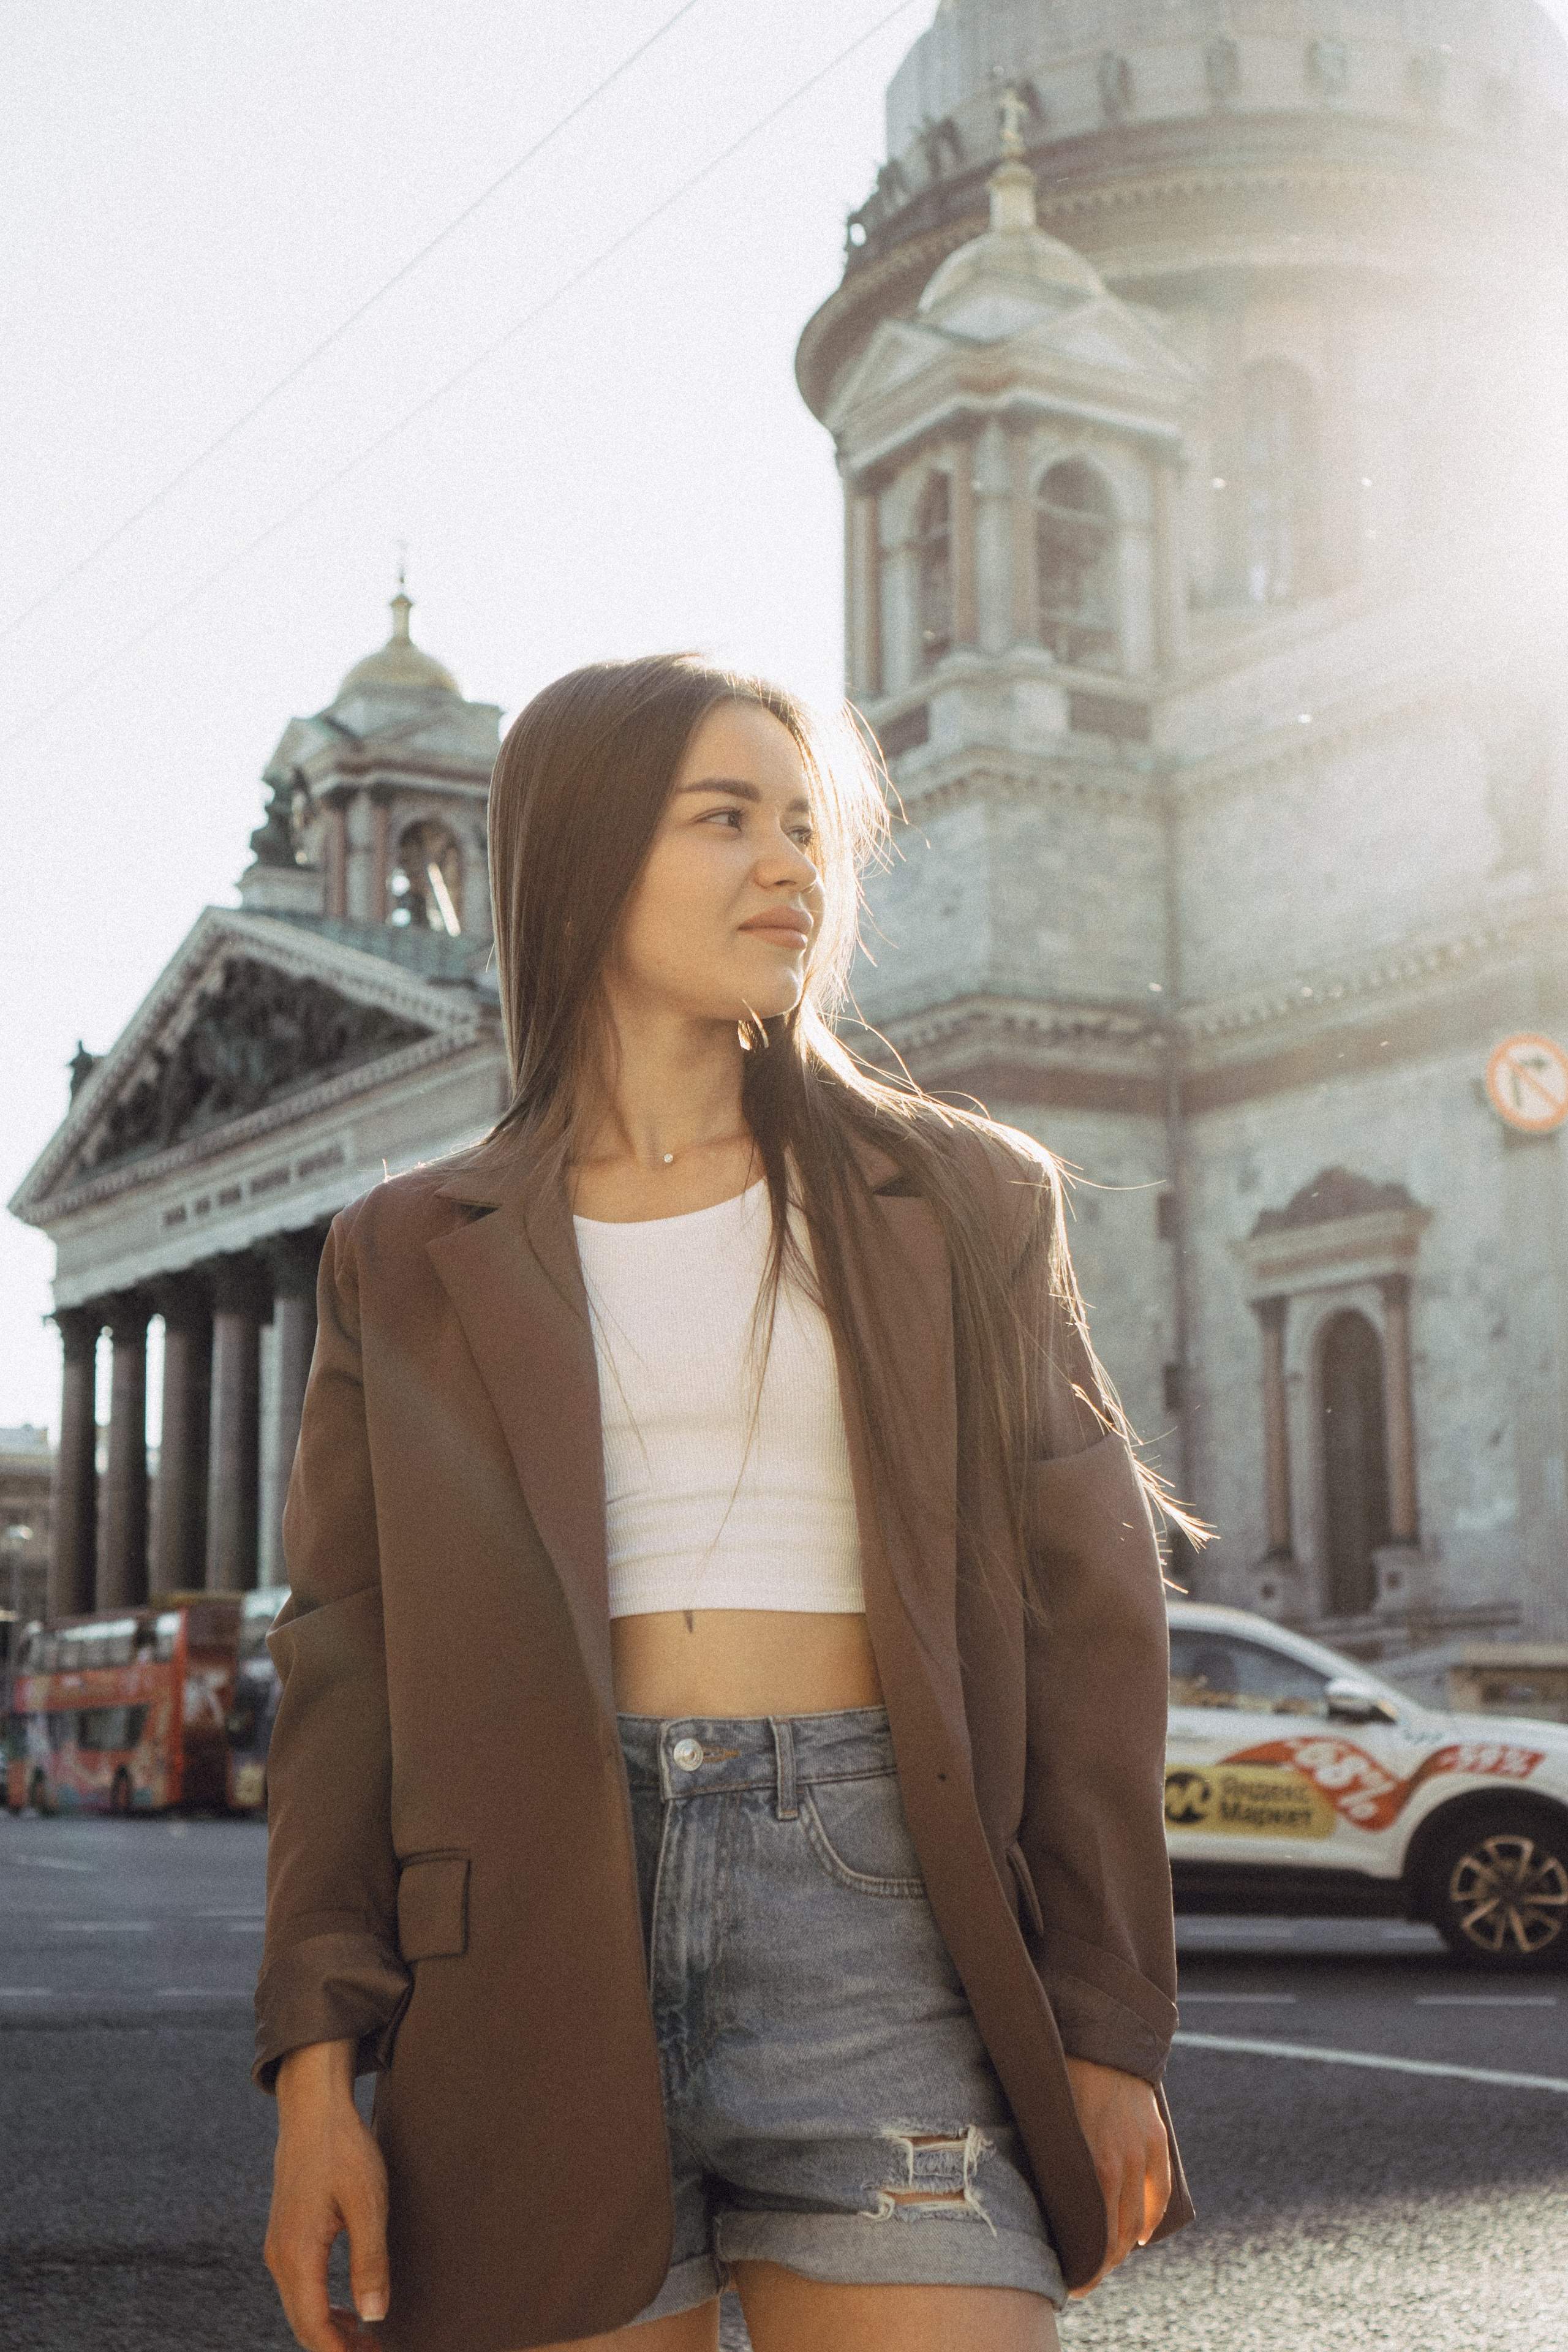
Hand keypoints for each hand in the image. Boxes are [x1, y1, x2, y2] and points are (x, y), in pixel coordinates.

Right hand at [265, 2040, 389, 2348]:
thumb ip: (371, 2262)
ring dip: (329, 2329)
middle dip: (336, 2346)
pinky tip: (347, 2306)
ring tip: (366, 2338)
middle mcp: (279, 2256)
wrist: (312, 2108)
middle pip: (303, 2323)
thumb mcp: (368, 2204)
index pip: (313, 2326)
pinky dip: (321, 2306)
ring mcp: (278, 2246)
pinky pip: (299, 2286)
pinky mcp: (284, 2234)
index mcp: (297, 2253)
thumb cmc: (343, 2149)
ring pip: (300, 2307)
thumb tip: (374, 2317)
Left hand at [1063, 2055, 1170, 2296]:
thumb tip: (1024, 2196)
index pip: (1090, 2234)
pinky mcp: (1156, 2140)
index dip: (1082, 2267)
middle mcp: (1117, 2163)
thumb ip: (1043, 2159)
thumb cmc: (1060, 2077)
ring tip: (1108, 2261)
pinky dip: (1151, 2218)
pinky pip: (1159, 2192)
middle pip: (1114, 2235)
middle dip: (1099, 2266)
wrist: (1100, 2035)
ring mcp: (1140, 2153)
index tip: (1069, 2284)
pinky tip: (1140, 2236)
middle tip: (1084, 2281)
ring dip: (1123, 2247)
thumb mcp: (1045, 2121)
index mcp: (1087, 2162)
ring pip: (1137, 2220)